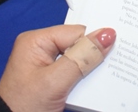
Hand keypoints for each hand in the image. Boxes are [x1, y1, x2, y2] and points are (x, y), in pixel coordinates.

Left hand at [0, 24, 115, 111]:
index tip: (114, 53)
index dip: (94, 43)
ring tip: (102, 79)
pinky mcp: (50, 78)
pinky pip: (73, 71)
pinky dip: (83, 78)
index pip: (76, 32)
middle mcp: (40, 49)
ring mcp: (45, 64)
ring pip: (78, 59)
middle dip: (93, 56)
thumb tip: (107, 35)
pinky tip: (91, 86)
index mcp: (36, 41)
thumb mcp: (56, 82)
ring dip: (90, 69)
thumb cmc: (23, 107)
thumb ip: (82, 57)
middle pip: (78, 44)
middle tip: (112, 66)